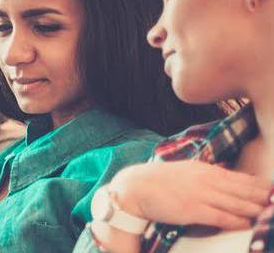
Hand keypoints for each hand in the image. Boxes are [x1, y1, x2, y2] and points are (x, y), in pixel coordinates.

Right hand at [111, 161, 270, 229]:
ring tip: (268, 213)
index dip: (257, 185)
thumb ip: (203, 172)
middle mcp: (205, 180)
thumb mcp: (184, 170)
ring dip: (255, 209)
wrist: (134, 188)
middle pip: (242, 190)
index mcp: (204, 169)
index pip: (238, 177)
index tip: (271, 189)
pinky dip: (237, 220)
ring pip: (236, 203)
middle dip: (261, 196)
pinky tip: (247, 224)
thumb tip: (222, 171)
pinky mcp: (193, 210)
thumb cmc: (156, 181)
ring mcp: (200, 195)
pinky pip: (221, 216)